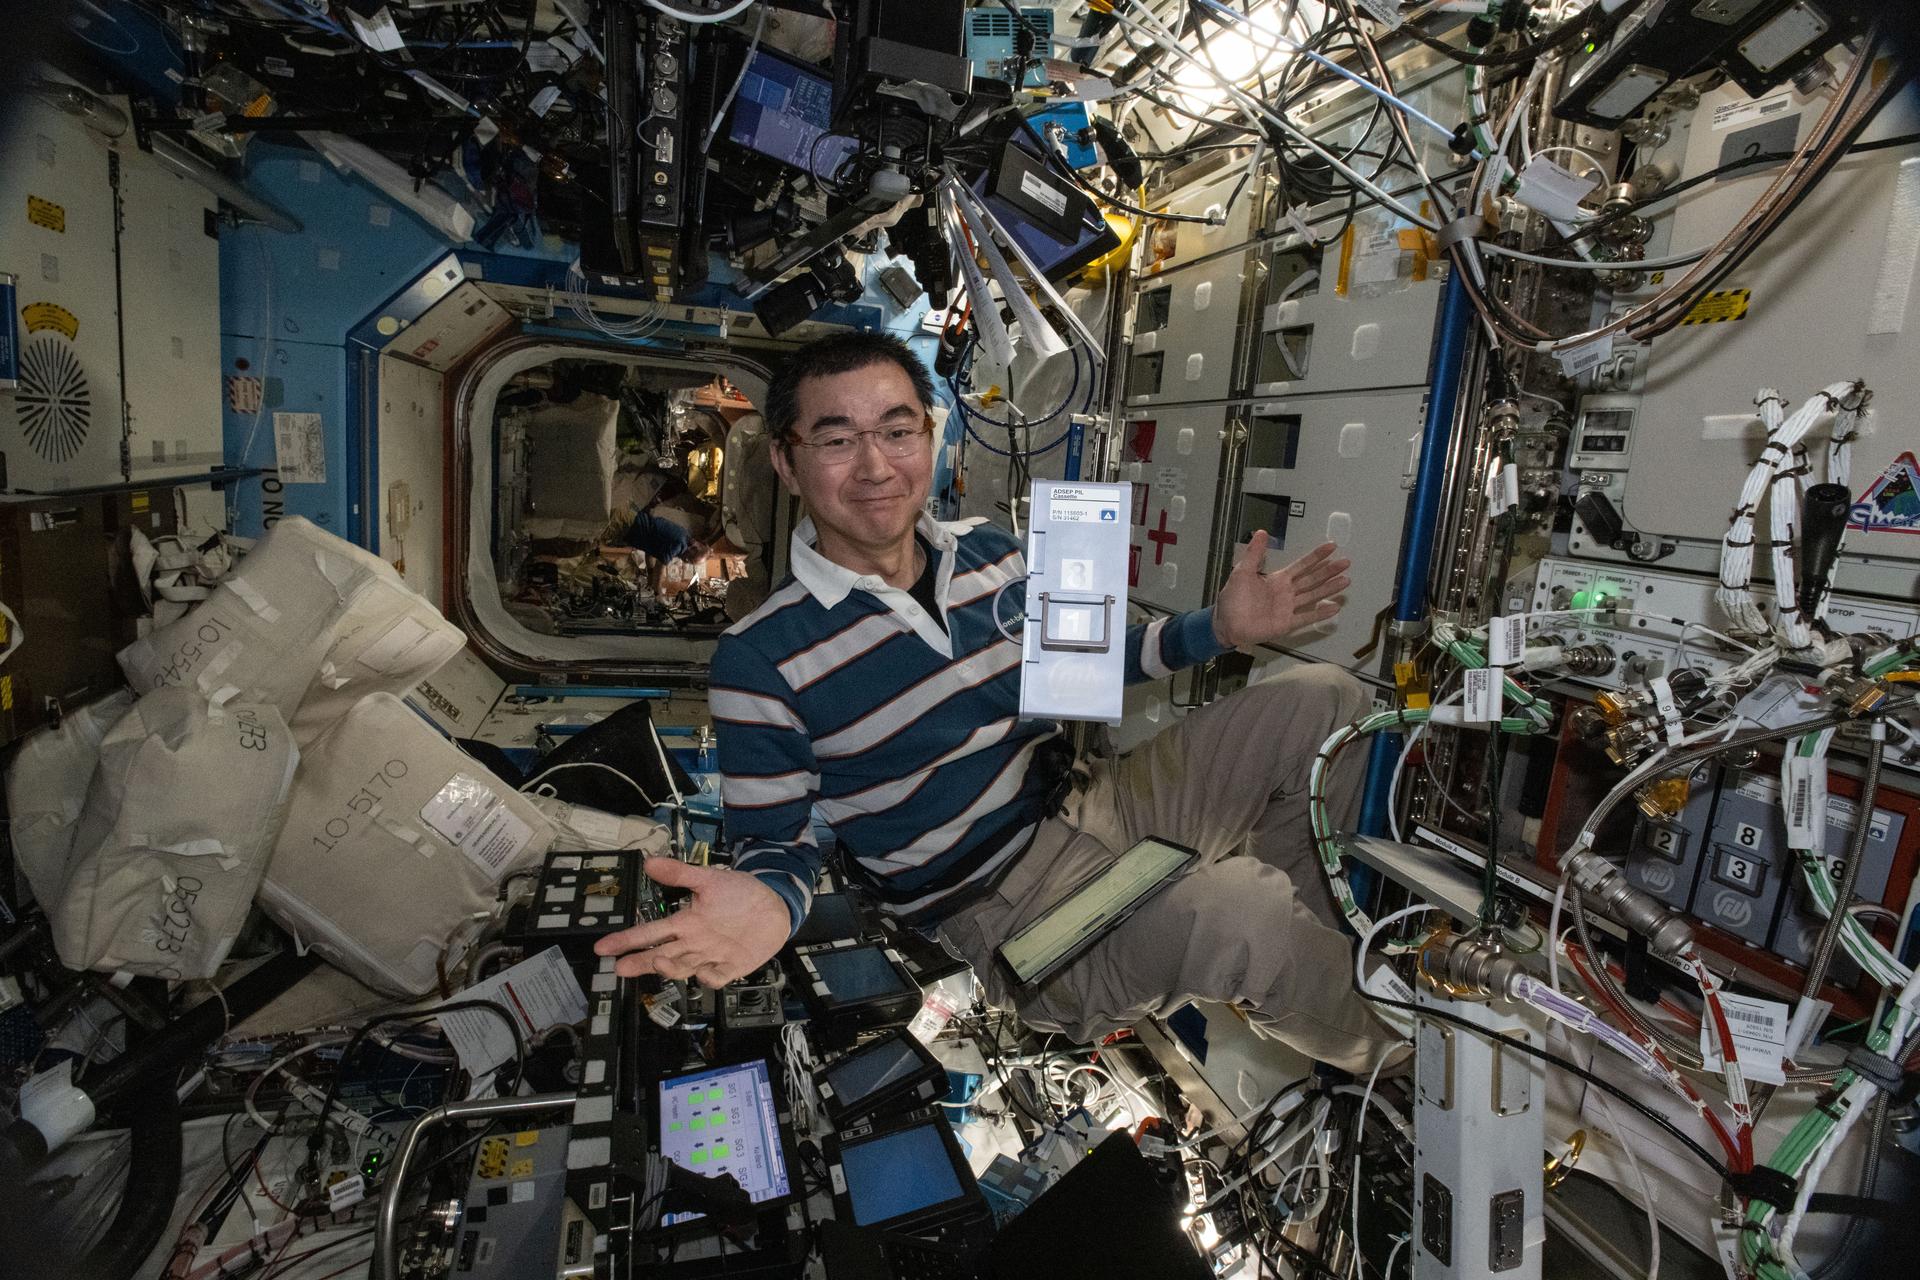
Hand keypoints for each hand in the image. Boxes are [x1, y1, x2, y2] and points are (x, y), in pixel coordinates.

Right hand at [593, 857, 791, 985]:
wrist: (774, 905)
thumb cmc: (740, 893)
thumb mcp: (709, 879)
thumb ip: (680, 873)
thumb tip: (650, 862)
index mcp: (686, 922)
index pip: (650, 933)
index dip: (627, 940)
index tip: (604, 947)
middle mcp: (694, 942)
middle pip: (660, 956)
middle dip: (640, 962)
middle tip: (620, 968)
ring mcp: (711, 956)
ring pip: (683, 968)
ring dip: (670, 968)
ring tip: (658, 962)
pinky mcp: (731, 967)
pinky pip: (716, 976)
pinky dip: (708, 976)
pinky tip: (702, 972)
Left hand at [1211, 536, 1350, 648]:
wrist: (1226, 623)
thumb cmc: (1233, 598)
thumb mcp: (1242, 572)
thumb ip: (1254, 554)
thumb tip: (1261, 531)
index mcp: (1278, 579)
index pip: (1302, 565)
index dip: (1316, 556)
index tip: (1332, 546)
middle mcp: (1287, 593)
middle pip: (1312, 579)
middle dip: (1329, 571)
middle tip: (1346, 562)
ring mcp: (1288, 608)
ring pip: (1313, 596)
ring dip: (1329, 588)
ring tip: (1346, 580)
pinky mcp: (1286, 624)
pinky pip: (1306, 617)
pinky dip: (1320, 613)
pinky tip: (1334, 607)